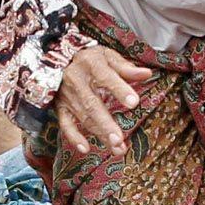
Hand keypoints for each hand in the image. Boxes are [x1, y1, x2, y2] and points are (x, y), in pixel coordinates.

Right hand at [54, 44, 148, 158]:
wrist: (57, 58)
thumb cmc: (89, 58)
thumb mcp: (107, 55)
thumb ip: (125, 67)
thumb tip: (147, 74)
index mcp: (91, 64)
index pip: (106, 77)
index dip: (119, 90)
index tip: (134, 103)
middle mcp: (77, 80)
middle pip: (92, 104)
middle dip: (106, 123)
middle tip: (119, 139)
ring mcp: (67, 96)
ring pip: (84, 117)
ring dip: (99, 134)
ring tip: (117, 148)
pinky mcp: (60, 107)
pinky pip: (65, 124)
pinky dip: (74, 137)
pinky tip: (86, 149)